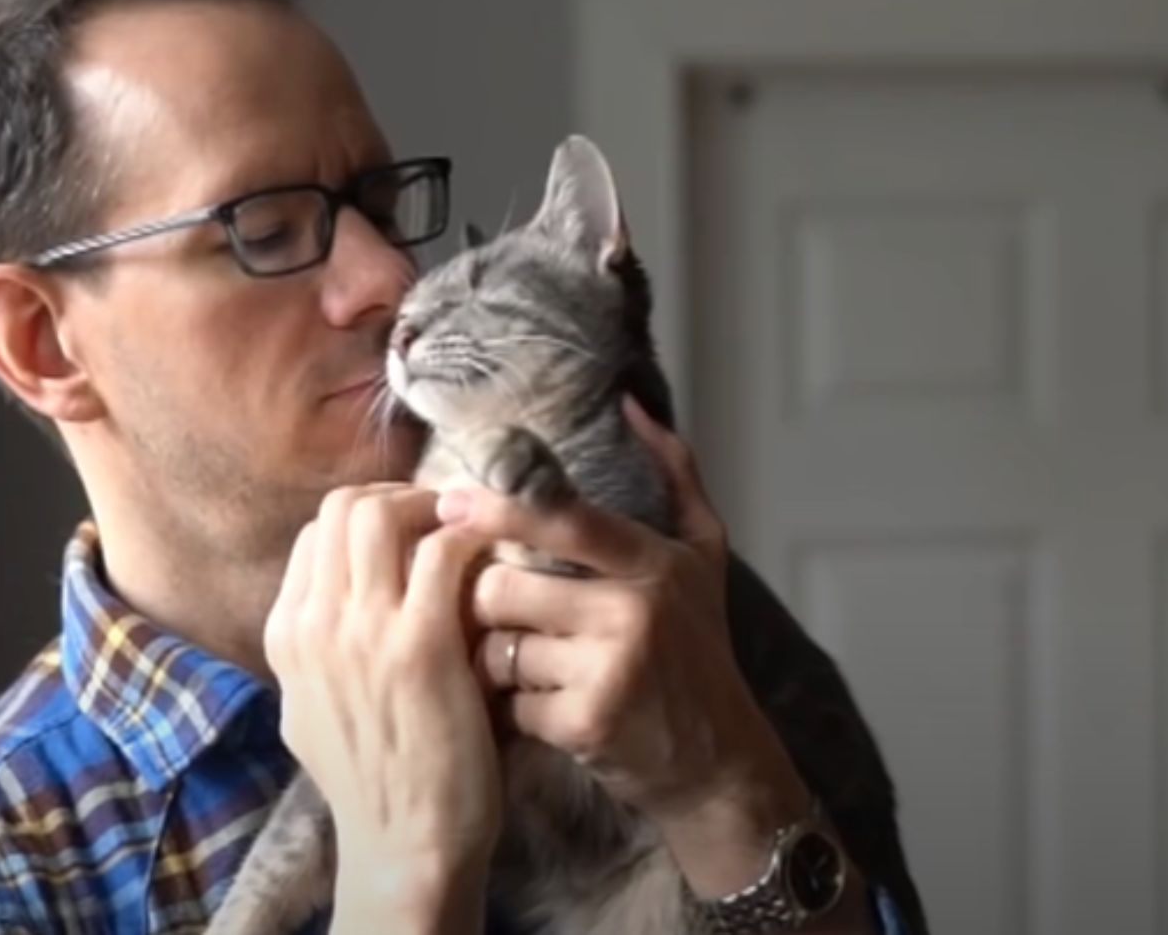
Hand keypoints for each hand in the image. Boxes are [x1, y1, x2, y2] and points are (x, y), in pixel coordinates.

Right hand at [264, 484, 500, 929]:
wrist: (405, 844)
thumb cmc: (373, 780)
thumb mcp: (307, 710)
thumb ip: (315, 648)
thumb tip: (329, 601)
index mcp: (287, 635)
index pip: (317, 532)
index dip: (369, 516)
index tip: (412, 529)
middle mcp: (315, 623)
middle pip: (344, 506)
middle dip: (400, 497)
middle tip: (444, 517)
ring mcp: (363, 631)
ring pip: (383, 512)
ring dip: (434, 509)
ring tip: (468, 532)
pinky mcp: (421, 644)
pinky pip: (443, 551)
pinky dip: (472, 540)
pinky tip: (494, 560)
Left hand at [441, 400, 811, 884]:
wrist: (719, 765)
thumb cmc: (699, 650)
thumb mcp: (703, 557)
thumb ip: (674, 474)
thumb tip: (631, 402)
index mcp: (652, 561)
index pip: (562, 520)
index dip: (497, 509)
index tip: (448, 502)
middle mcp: (635, 610)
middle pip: (501, 587)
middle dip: (488, 606)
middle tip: (506, 620)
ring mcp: (610, 671)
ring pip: (497, 646)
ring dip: (499, 661)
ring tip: (533, 669)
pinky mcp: (586, 725)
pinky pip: (509, 702)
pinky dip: (515, 711)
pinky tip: (547, 712)